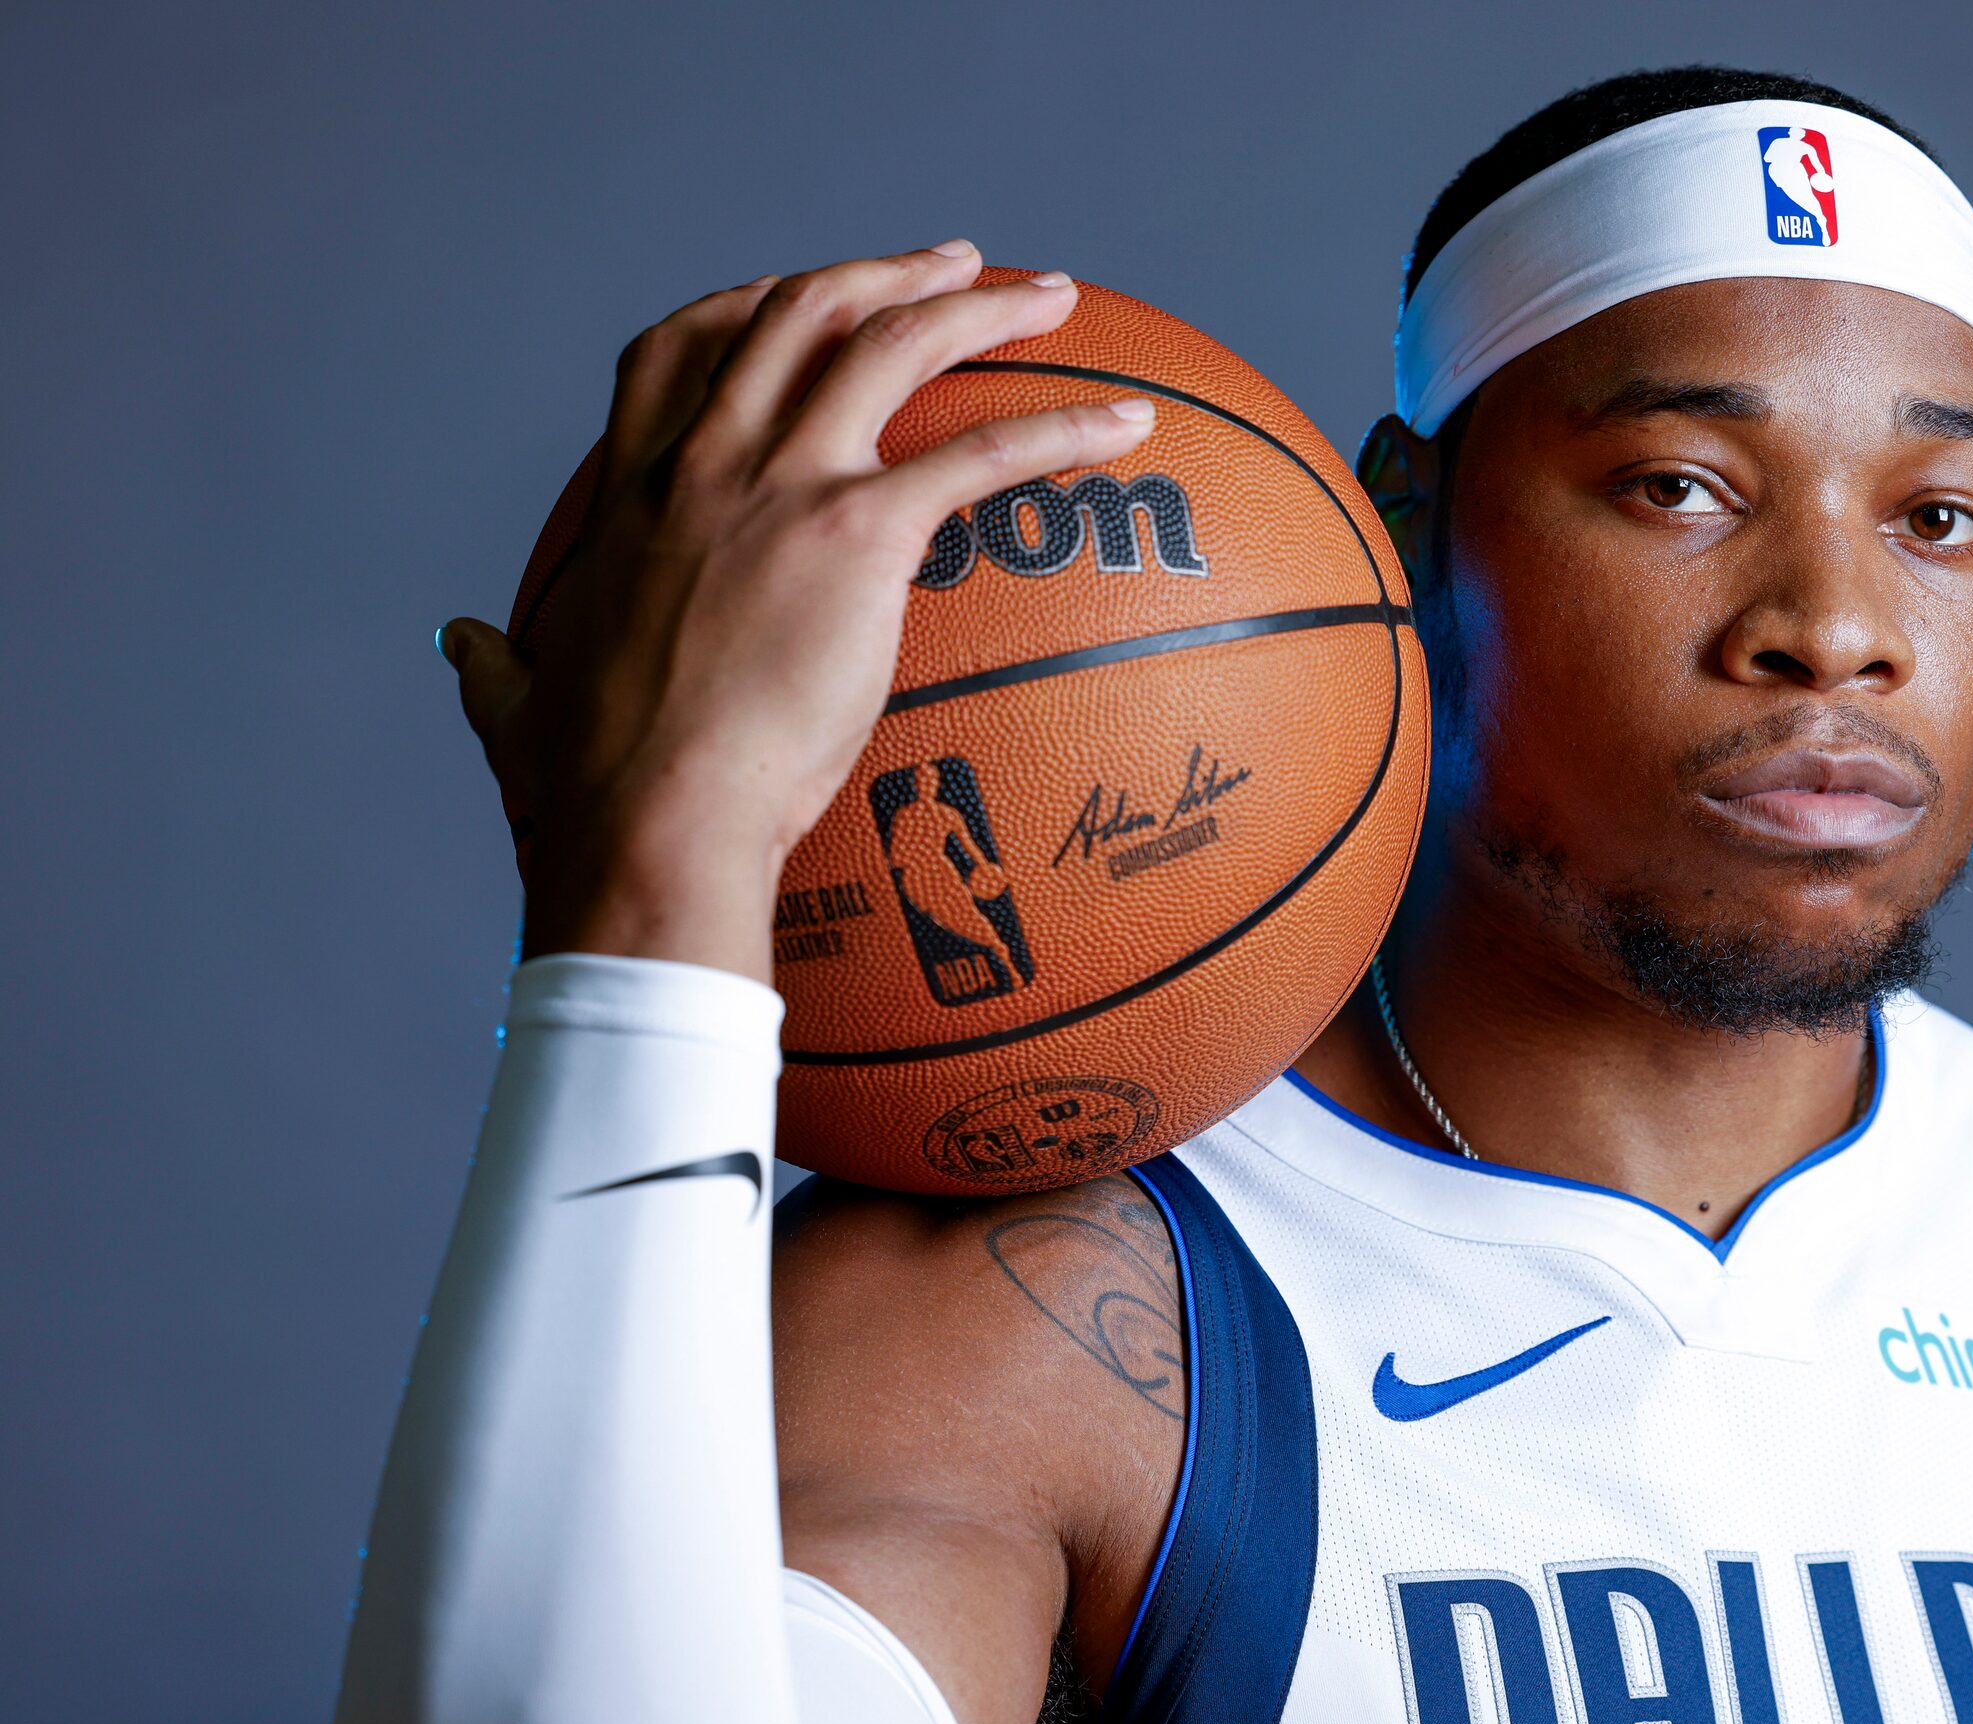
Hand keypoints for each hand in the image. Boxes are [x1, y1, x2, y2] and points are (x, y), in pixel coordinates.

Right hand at [439, 243, 1153, 981]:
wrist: (647, 823)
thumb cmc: (587, 788)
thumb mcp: (518, 701)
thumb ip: (495, 661)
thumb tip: (460, 639)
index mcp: (633, 493)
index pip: (677, 349)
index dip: (746, 305)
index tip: (798, 294)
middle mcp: (706, 463)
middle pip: (797, 314)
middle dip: (882, 273)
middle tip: (954, 265)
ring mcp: (783, 487)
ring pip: (892, 343)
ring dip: (981, 306)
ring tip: (1052, 299)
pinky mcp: (859, 536)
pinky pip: (984, 455)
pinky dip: (1064, 427)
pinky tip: (1127, 425)